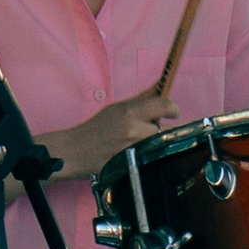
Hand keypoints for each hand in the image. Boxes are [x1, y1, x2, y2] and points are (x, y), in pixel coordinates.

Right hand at [40, 92, 175, 183]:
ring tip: (140, 144)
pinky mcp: (134, 165)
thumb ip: (142, 98)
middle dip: (162, 130)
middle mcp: (135, 130)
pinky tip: (137, 155)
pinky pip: (152, 159)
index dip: (172, 109)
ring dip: (155, 144)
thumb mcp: (117, 108)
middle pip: (166, 129)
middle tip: (151, 132)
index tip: (173, 113)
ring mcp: (135, 150)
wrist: (76, 151)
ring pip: (160, 145)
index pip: (164, 106)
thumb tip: (161, 83)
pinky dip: (149, 156)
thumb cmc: (97, 127)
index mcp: (130, 112)